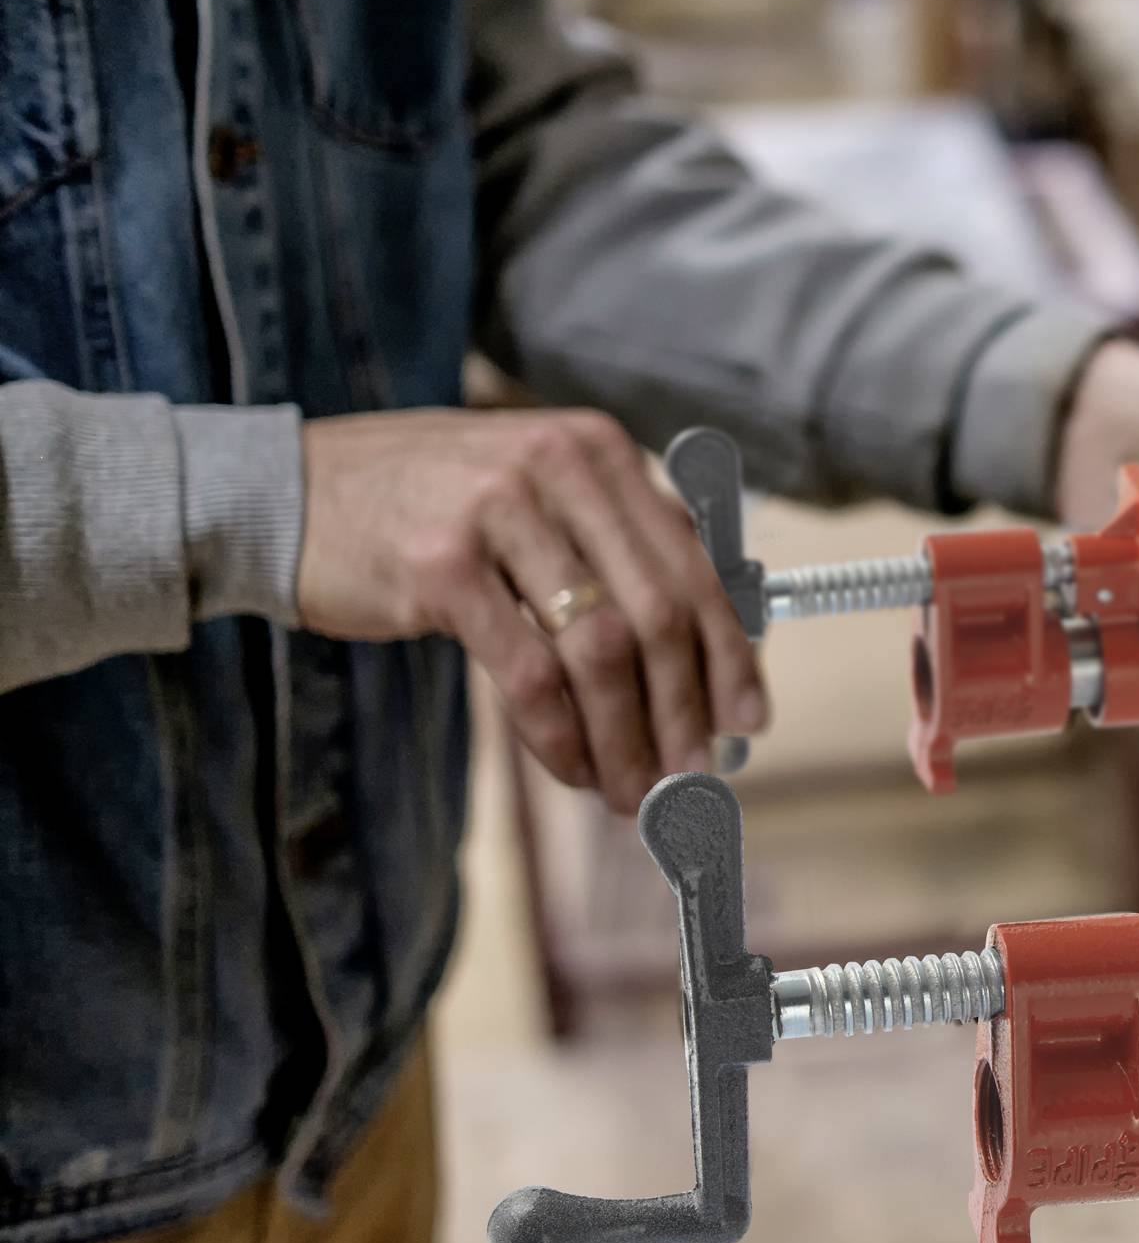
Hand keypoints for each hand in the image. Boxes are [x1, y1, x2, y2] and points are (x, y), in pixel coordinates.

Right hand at [297, 409, 767, 813]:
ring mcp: (498, 510)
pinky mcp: (440, 565)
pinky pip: (529, 673)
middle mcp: (559, 467)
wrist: (286, 491)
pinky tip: (572, 768)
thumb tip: (707, 657)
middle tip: (692, 777)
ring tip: (634, 791)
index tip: (748, 721)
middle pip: (659, 613)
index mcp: (600, 451)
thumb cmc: (427, 507)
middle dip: (684, 711)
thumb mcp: (536, 498)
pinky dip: (561, 736)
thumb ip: (615, 553)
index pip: (694, 565)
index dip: (730, 653)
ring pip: (602, 651)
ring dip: (627, 737)